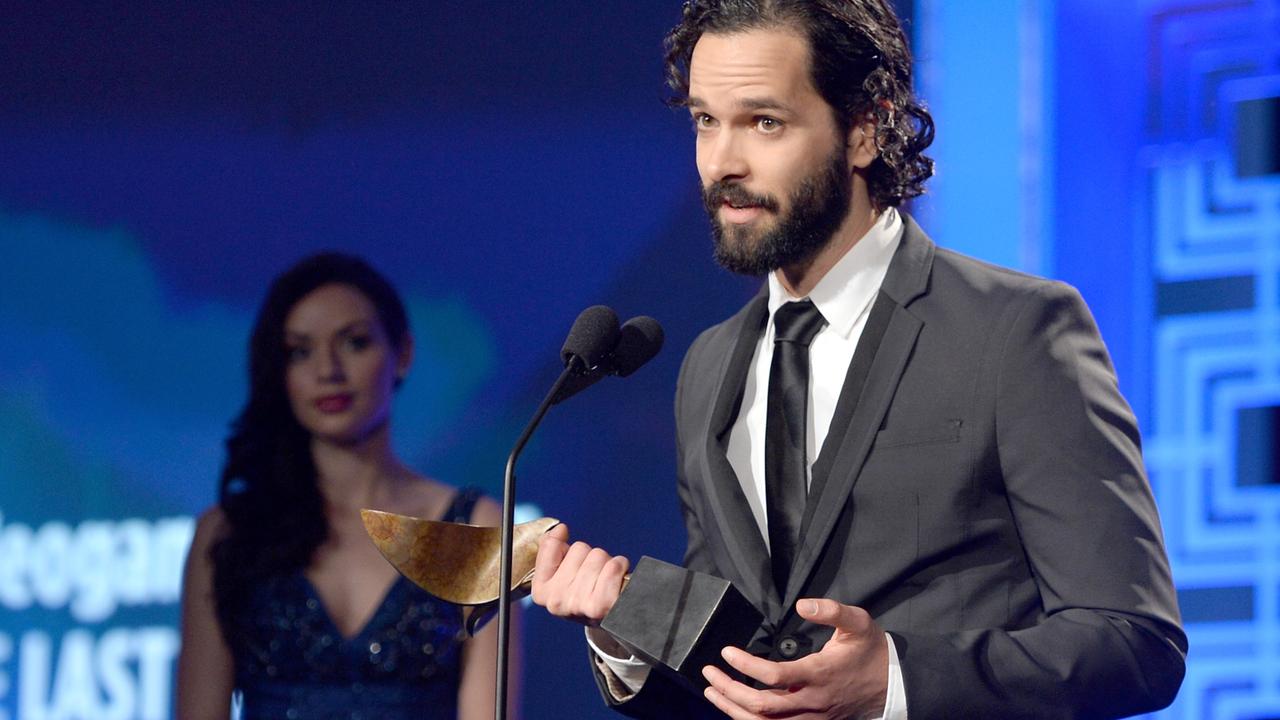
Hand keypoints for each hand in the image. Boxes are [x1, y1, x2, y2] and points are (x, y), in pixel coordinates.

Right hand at [530, 524, 628, 626]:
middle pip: (579, 548)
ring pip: (598, 555)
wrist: (609, 621)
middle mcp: (556, 600)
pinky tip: (617, 580)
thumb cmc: (585, 594)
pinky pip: (613, 566)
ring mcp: (577, 603)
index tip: (574, 560)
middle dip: (589, 557)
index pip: (551, 546)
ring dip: (606, 563)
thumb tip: (559, 530)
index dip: (566, 547)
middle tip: (593, 577)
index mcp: (541, 591)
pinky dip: (620, 567)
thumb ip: (552, 550)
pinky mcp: (600, 605)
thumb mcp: (562, 575)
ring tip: (605, 580)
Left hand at [701, 598, 888, 719]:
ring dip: (733, 709)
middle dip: (730, 690)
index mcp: (820, 674)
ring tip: (712, 692)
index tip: (727, 651)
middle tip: (709, 672)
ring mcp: (811, 718)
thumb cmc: (870, 652)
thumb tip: (803, 604)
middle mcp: (812, 701)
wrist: (889, 685)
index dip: (746, 665)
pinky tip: (734, 709)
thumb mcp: (858, 623)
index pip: (774, 676)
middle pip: (762, 706)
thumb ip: (832, 610)